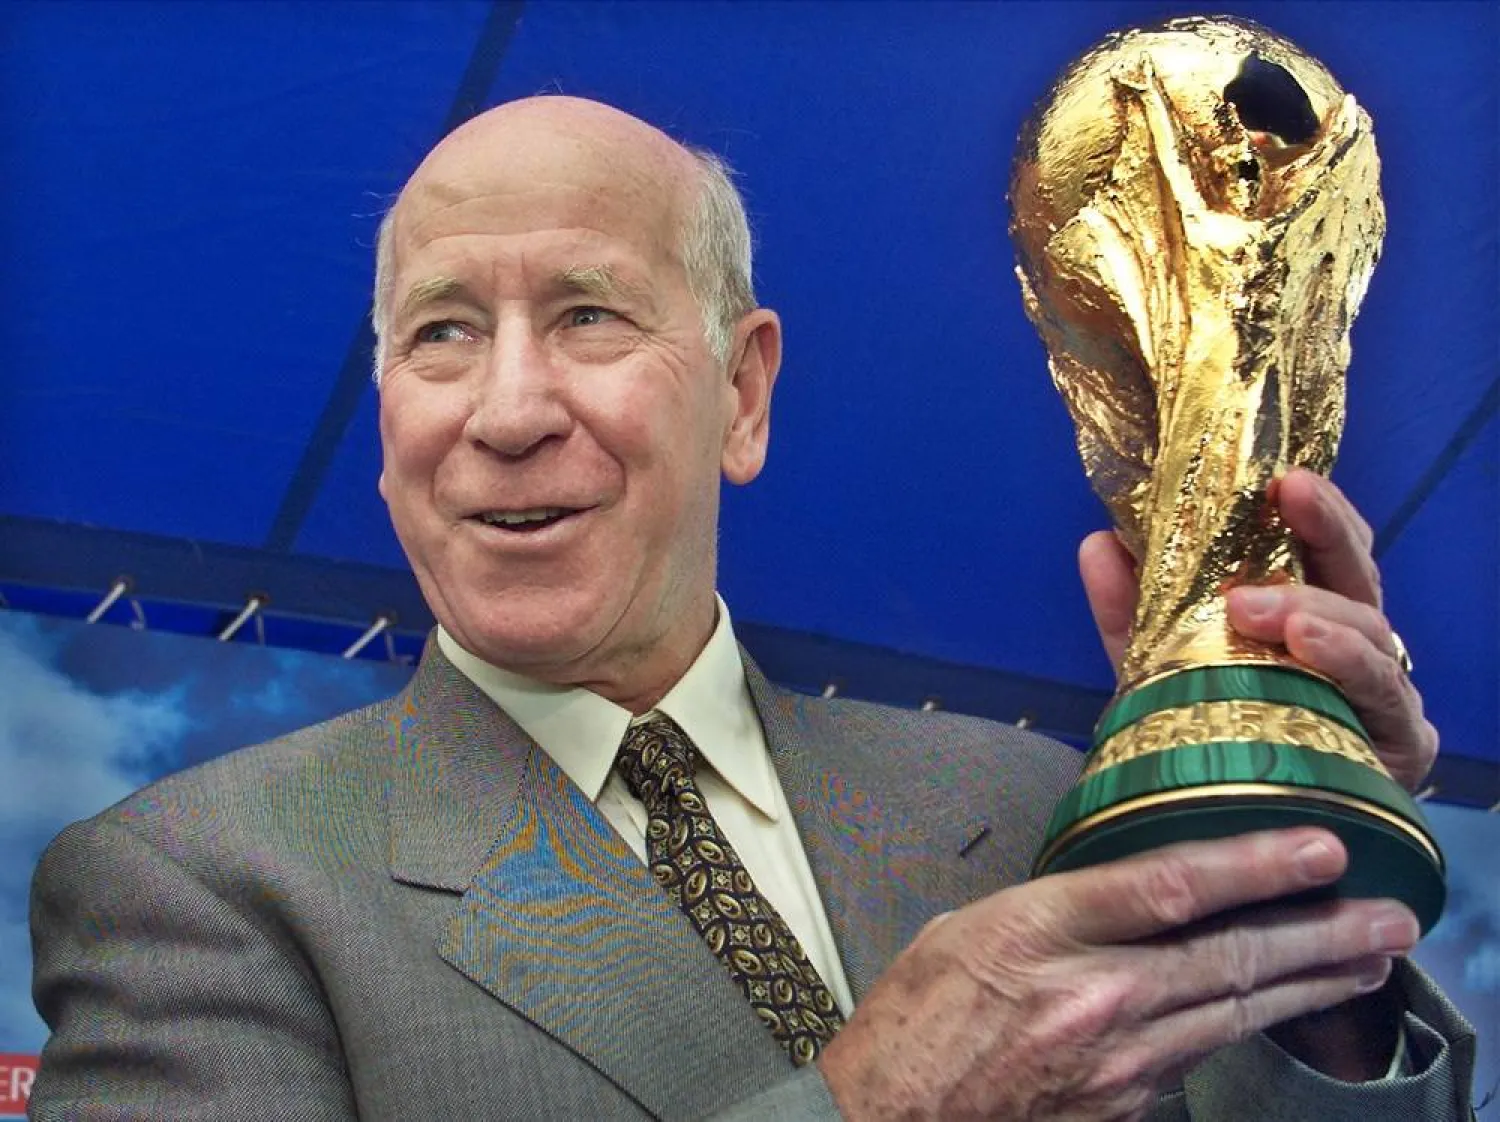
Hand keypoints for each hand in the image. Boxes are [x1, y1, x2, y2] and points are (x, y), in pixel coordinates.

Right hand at [819, 829, 1417, 1120]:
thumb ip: (1050, 912)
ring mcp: (1116, 1063)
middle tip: (1388, 918)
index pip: (1168, 887)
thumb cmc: (912, 1023)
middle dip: (1320, 933)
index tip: (1320, 848)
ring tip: (1366, 962)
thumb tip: (1113, 900)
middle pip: (1229, 957)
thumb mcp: (963, 931)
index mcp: (1041, 932)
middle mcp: (1093, 997)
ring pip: (1233, 1013)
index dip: (1255, 865)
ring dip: (1309, 986)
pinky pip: (1196, 1056)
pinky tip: (1277, 1012)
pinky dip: (1243, 1026)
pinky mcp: (1121, 1107)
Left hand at [1079, 468, 1436, 792]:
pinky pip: (1383, 700)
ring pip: (1370, 634)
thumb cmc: (1215, 736)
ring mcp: (1383, 695)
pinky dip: (1347, 667)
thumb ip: (1129, 610)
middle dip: (1324, 531)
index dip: (1310, 508)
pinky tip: (1310, 647)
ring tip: (1272, 608)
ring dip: (1321, 611)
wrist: (1242, 831)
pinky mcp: (1397, 748)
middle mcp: (1356, 646)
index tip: (1280, 476)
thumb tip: (1098, 542)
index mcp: (1311, 613)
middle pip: (1357, 575)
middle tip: (1289, 498)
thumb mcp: (1161, 666)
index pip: (1322, 547)